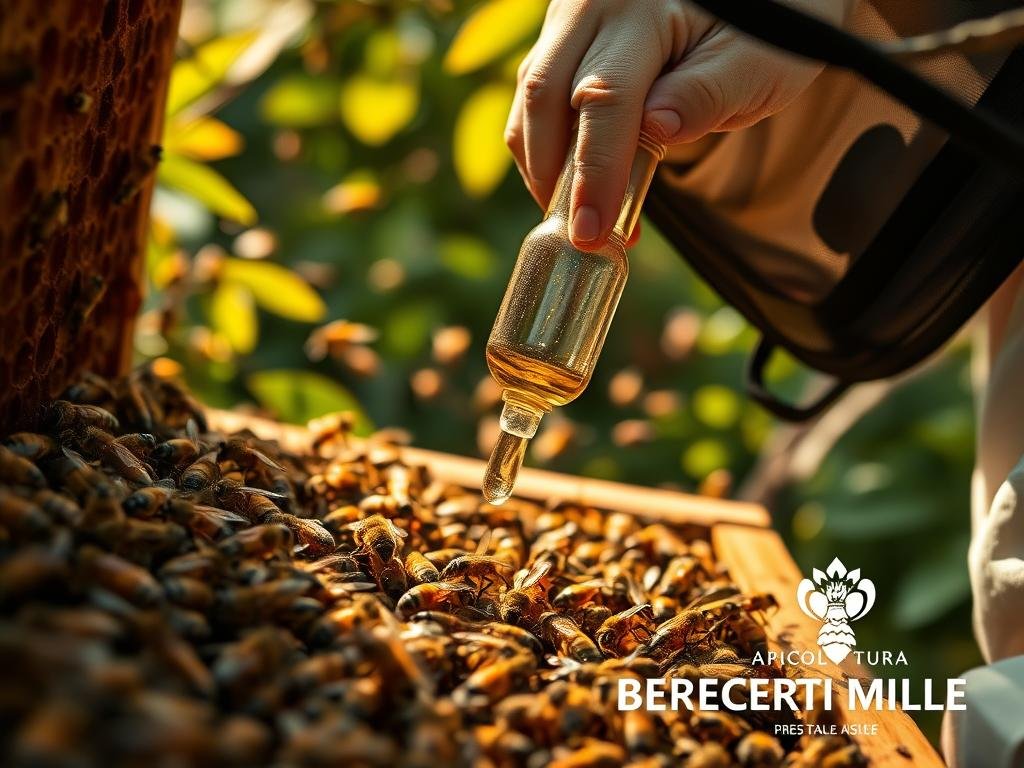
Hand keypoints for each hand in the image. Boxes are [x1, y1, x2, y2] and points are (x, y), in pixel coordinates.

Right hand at [504, 0, 851, 249]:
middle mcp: (594, 4)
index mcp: (643, 7)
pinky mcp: (563, 38)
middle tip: (580, 237)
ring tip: (583, 216)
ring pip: (529, 99)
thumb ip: (707, 95)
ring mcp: (571, 17)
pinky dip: (548, 148)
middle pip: (546, 95)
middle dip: (553, 175)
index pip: (605, 97)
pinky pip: (535, 98)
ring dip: (545, 166)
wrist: (762, 9)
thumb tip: (654, 129)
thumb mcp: (756, 67)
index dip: (595, 169)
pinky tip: (579, 187)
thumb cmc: (764, 37)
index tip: (592, 230)